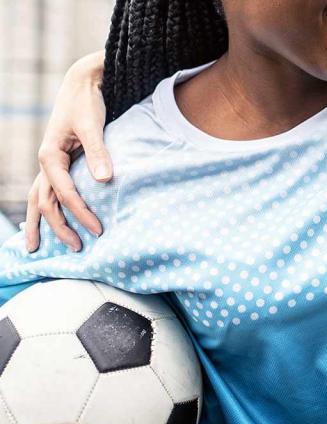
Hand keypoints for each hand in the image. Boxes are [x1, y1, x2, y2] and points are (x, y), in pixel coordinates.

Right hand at [26, 50, 108, 253]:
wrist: (83, 86)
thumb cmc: (87, 103)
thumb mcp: (93, 125)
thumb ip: (98, 152)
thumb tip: (103, 180)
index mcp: (50, 156)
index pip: (64, 193)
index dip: (81, 213)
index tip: (99, 230)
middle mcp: (46, 163)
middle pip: (46, 203)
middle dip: (59, 227)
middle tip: (78, 249)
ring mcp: (50, 165)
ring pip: (39, 200)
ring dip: (40, 224)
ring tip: (36, 249)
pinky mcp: (58, 164)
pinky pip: (47, 192)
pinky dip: (44, 210)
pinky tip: (44, 224)